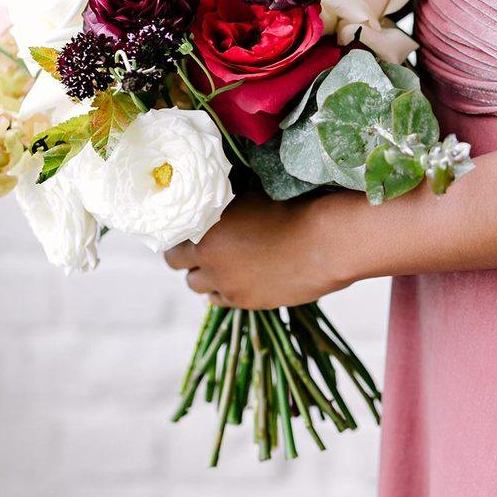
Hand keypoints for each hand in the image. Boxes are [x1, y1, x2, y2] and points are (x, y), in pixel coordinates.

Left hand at [164, 191, 365, 309]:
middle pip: (179, 265)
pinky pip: (221, 300)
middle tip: (201, 248)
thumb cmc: (291, 208)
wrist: (323, 242)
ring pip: (197, 286)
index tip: (188, 231)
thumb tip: (211, 198)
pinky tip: (238, 278)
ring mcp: (226, 284)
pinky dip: (224, 290)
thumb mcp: (249, 195)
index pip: (172, 239)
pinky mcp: (245, 302)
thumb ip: (223, 203)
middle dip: (187, 257)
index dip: (179, 236)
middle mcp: (208, 259)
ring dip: (205, 275)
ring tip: (222, 263)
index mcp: (204, 229)